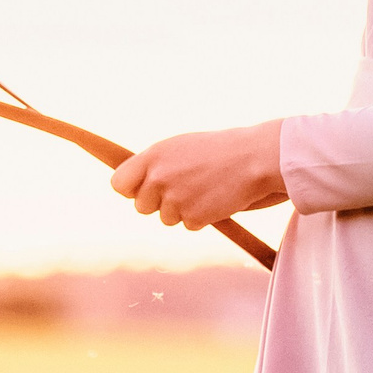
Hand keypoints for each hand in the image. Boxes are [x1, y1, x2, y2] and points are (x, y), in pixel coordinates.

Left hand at [111, 122, 288, 230]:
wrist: (254, 158)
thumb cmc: (217, 150)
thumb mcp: (178, 147)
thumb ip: (154, 165)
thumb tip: (132, 186)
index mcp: (153, 156)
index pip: (119, 184)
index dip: (131, 189)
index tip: (143, 189)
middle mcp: (159, 178)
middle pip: (141, 207)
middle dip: (159, 203)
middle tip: (183, 188)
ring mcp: (175, 199)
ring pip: (166, 218)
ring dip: (183, 210)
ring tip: (203, 189)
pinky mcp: (193, 217)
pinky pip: (189, 225)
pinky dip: (202, 217)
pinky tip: (214, 198)